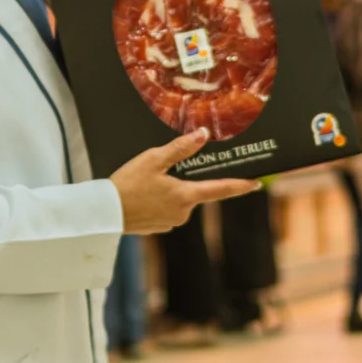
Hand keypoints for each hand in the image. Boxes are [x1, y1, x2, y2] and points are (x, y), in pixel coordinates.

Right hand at [109, 128, 261, 234]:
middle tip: (161, 169)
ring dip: (169, 189)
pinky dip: (159, 199)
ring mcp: (171, 221)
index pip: (220, 189)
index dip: (240, 185)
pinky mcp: (159, 226)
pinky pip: (167, 208)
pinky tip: (143, 192)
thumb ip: (181, 148)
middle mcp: (183, 212)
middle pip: (194, 190)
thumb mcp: (153, 159)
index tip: (256, 183)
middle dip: (183, 178)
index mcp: (185, 195)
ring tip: (146, 180)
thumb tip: (203, 136)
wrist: (105, 212)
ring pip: (179, 199)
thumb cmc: (128, 183)